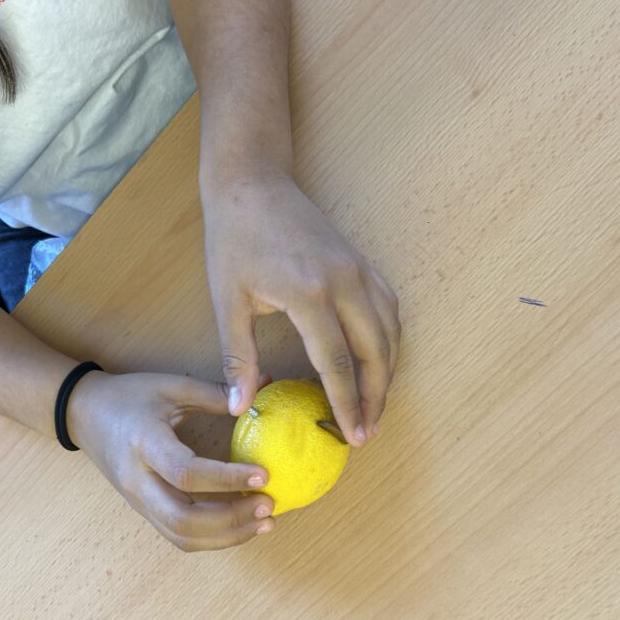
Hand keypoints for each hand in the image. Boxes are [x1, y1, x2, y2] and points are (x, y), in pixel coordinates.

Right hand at [66, 370, 275, 550]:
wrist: (83, 414)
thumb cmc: (129, 396)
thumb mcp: (171, 386)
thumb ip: (215, 394)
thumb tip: (263, 391)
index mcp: (144, 444)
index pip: (186, 473)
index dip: (227, 478)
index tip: (264, 475)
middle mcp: (138, 480)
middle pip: (183, 519)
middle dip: (232, 519)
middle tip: (269, 505)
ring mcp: (138, 501)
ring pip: (182, 536)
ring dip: (227, 536)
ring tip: (264, 521)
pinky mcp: (143, 511)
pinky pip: (178, 536)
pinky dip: (212, 538)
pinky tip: (240, 525)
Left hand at [202, 169, 400, 445]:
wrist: (252, 182)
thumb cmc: (234, 239)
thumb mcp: (228, 301)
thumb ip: (239, 358)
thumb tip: (239, 409)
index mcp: (310, 293)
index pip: (338, 363)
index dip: (347, 405)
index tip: (352, 437)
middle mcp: (345, 281)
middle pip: (376, 352)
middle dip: (376, 397)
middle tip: (367, 432)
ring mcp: (359, 268)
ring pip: (391, 330)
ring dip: (388, 371)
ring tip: (375, 405)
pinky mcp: (362, 261)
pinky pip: (389, 307)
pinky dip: (390, 340)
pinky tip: (378, 361)